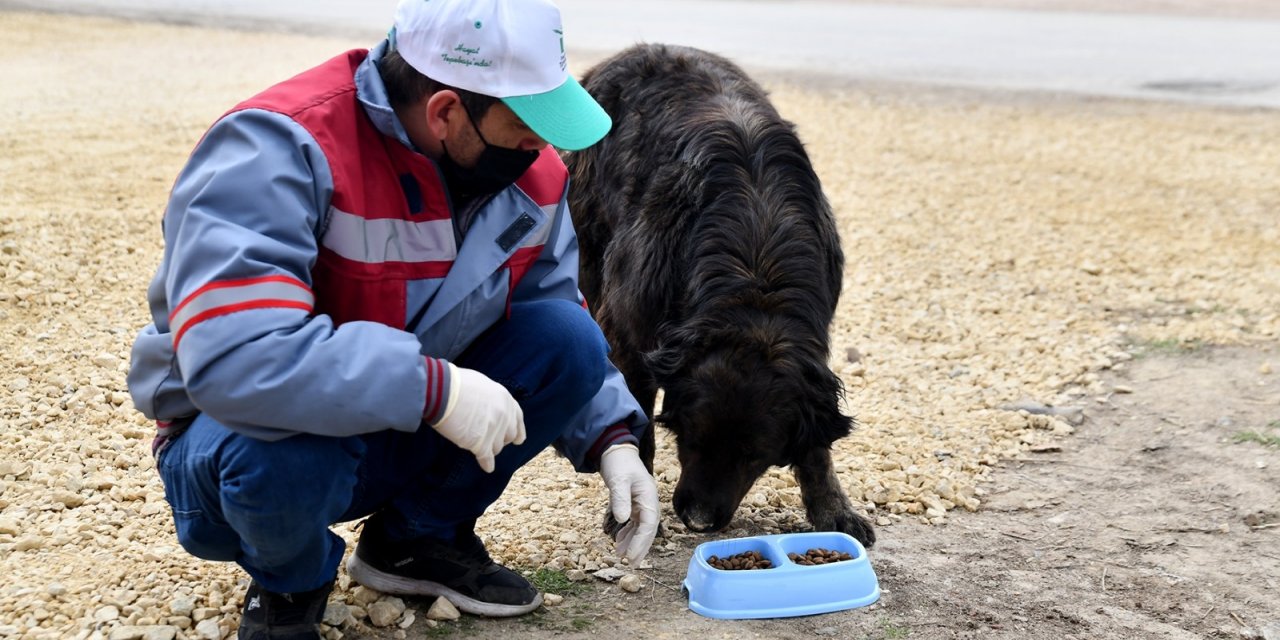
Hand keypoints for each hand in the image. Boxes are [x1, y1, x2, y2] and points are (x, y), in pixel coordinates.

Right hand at [430, 364, 525, 472]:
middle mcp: (504, 415)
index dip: (517, 430)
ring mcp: (494, 430)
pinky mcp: (481, 443)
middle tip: (489, 441)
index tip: (517, 439)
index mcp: (505, 399)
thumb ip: (490, 399)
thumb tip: (488, 407)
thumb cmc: (455, 384)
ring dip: (489, 449)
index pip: (517, 418)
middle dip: (500, 440)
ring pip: (497, 448)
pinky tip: (487, 467)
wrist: (442, 391)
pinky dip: (487, 464)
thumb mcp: (482, 385)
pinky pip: (487, 458)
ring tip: (477, 446)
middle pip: (508, 435)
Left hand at [598, 443, 658, 563]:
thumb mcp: (618, 480)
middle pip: (648, 529)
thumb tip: (623, 519)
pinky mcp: (635, 503)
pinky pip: (635, 523)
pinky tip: (619, 542)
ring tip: (621, 556)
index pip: (649, 524)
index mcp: (650, 496)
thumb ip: (620, 499)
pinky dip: (628, 534)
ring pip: (642, 528)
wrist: (616, 451)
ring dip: (633, 542)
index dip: (641, 542)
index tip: (631, 556)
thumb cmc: (618, 464)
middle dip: (641, 547)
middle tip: (631, 563)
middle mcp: (649, 501)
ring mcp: (643, 503)